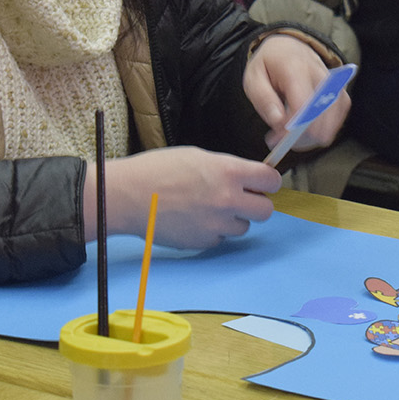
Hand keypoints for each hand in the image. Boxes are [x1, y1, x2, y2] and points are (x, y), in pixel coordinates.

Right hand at [83, 146, 279, 248]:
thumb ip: (227, 169)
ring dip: (233, 219)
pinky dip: (213, 231)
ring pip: (243, 227)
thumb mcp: (198, 156)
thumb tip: (245, 179)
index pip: (271, 181)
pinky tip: (195, 219)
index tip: (262, 183)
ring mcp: (216, 224)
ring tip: (210, 208)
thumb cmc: (158, 169)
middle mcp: (228, 200)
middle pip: (266, 211)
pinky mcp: (203, 242)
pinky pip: (220, 238)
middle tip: (241, 199)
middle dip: (256, 204)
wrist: (127, 196)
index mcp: (229, 172)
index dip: (268, 182)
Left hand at [244, 34, 349, 152]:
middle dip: (307, 132)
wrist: (285, 46)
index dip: (295, 126)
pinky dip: (332, 122)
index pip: (302, 102)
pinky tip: (315, 130)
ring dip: (320, 130)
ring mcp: (331, 77)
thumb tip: (279, 122)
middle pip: (323, 108)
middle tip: (288, 142)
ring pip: (335, 109)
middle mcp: (317, 71)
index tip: (281, 138)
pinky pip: (342, 106)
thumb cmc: (268, 64)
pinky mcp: (338, 85)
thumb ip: (264, 100)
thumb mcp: (254, 79)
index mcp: (293, 67)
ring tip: (301, 140)